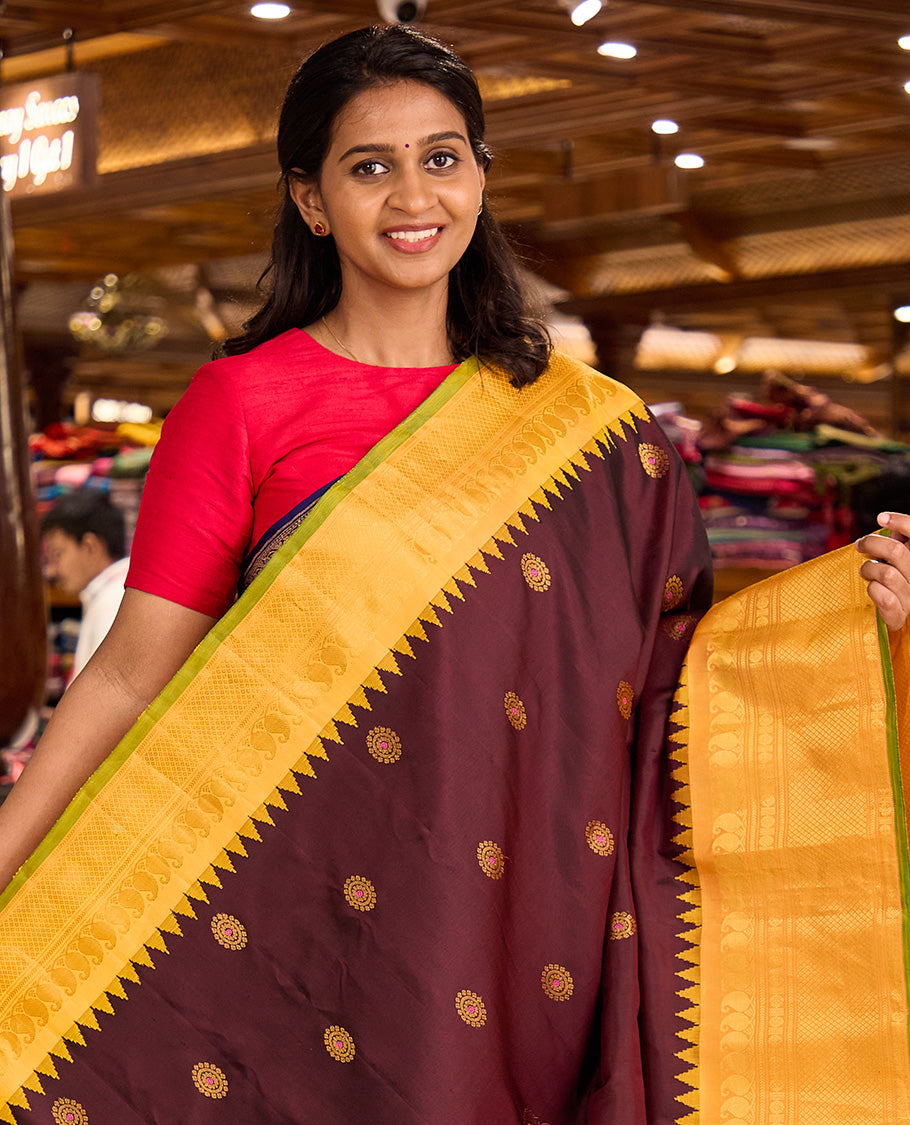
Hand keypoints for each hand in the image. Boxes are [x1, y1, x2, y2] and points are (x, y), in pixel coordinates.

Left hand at [857, 512, 909, 630]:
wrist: (894, 615)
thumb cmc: (894, 581)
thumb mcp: (898, 558)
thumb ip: (897, 541)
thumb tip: (885, 520)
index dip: (900, 522)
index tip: (880, 518)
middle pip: (896, 551)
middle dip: (872, 544)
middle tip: (859, 545)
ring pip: (886, 574)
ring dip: (868, 569)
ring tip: (865, 571)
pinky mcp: (900, 614)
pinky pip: (884, 597)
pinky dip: (872, 590)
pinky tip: (871, 588)